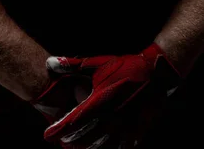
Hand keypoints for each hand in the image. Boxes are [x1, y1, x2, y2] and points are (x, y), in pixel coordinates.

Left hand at [42, 43, 182, 148]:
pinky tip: (100, 147)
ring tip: (75, 147)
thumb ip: (73, 65)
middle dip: (70, 141)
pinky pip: (118, 148)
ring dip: (85, 148)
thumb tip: (49, 63)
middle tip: (60, 141)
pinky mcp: (135, 134)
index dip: (58, 130)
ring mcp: (124, 129)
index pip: (73, 121)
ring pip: (100, 147)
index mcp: (100, 102)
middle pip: (84, 138)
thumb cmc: (125, 67)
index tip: (47, 135)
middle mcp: (111, 119)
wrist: (157, 75)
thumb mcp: (98, 63)